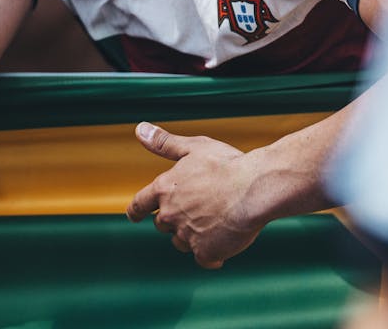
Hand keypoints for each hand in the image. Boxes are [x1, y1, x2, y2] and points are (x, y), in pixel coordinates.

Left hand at [126, 122, 265, 268]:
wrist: (253, 189)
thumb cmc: (226, 165)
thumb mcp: (192, 147)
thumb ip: (164, 143)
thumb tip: (139, 129)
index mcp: (164, 189)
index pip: (140, 204)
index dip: (136, 210)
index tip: (133, 215)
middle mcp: (170, 214)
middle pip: (162, 224)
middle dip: (174, 220)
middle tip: (196, 210)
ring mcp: (187, 235)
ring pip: (181, 242)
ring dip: (192, 237)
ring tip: (212, 224)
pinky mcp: (206, 251)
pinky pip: (204, 259)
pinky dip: (212, 254)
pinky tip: (223, 246)